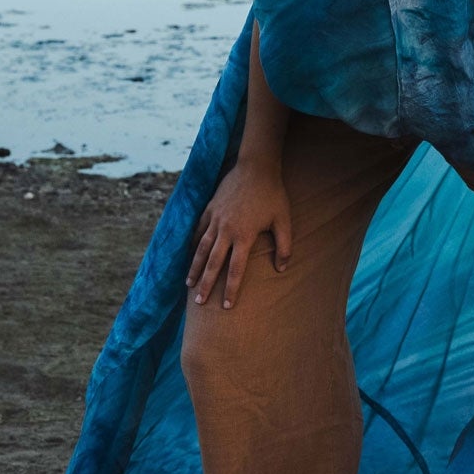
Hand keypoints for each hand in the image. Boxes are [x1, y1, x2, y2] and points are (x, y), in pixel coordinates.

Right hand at [185, 160, 291, 308]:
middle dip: (206, 284)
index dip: (231, 288)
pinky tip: (190, 256)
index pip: (235, 269)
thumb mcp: (284, 221)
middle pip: (213, 263)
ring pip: (201, 249)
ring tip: (189, 284)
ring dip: (195, 268)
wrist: (256, 167)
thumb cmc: (273, 195)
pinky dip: (193, 245)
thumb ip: (284, 246)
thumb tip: (282, 269)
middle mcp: (225, 230)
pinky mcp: (209, 209)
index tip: (226, 305)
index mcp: (244, 236)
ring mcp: (215, 219)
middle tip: (200, 302)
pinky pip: (198, 231)